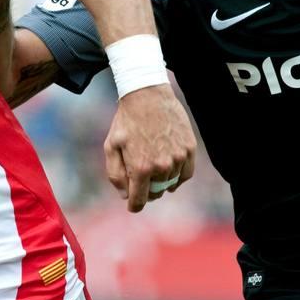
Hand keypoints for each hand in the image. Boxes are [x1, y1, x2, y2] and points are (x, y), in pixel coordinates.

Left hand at [104, 84, 196, 212]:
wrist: (147, 95)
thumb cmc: (126, 121)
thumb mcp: (111, 147)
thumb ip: (115, 175)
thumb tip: (126, 196)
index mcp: (140, 168)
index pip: (139, 201)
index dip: (134, 204)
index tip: (133, 204)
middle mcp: (161, 166)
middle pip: (156, 193)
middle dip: (147, 190)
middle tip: (142, 179)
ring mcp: (178, 158)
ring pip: (171, 184)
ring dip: (162, 181)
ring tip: (154, 167)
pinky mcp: (189, 149)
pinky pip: (186, 174)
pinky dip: (178, 177)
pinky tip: (170, 171)